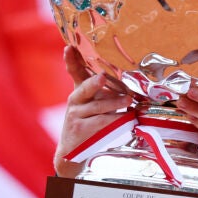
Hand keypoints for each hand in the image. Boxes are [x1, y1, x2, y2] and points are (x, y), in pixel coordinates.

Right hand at [54, 46, 132, 176]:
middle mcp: (75, 100)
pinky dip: (115, 120)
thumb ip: (103, 91)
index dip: (71, 60)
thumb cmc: (89, 121)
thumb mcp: (93, 103)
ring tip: (128, 101)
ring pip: (98, 107)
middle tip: (103, 78)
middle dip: (94, 83)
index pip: (74, 72)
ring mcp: (76, 115)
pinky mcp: (81, 130)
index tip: (69, 47)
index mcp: (79, 91)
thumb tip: (126, 78)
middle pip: (84, 88)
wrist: (73, 150)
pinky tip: (126, 118)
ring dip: (114, 103)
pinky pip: (101, 123)